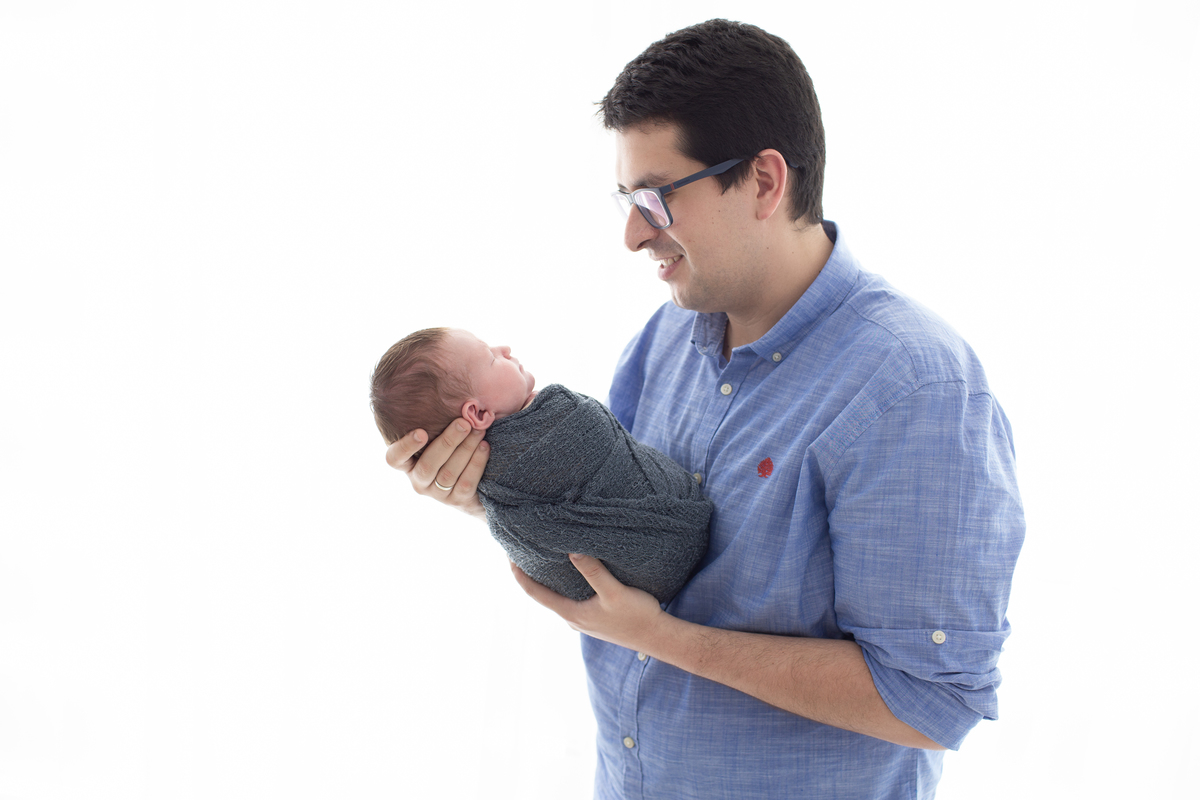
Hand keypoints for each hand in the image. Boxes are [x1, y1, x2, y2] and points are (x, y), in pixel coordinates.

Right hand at [385, 418, 489, 519]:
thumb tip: (448, 396)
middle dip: (447, 441)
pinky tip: (484, 446)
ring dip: (466, 448)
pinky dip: (476, 462)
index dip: (405, 447)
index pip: (394, 459)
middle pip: (428, 465)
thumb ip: (437, 426)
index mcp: (408, 465)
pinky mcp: (458, 501)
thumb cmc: (453, 450)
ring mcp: (438, 494)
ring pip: (448, 473)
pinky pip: (466, 482)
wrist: (477, 485)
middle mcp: (419, 482)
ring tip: (478, 431)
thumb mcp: (440, 439)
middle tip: (463, 423)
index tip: (421, 432)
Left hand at [510, 554, 667, 651]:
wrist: (658, 638)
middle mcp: (573, 619)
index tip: (509, 557)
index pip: (536, 594)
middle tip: (522, 552)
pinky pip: (571, 599)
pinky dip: (564, 585)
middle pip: (543, 595)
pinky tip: (572, 574)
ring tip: (544, 559)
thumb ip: (593, 572)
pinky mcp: (595, 618)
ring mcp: (584, 620)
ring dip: (548, 580)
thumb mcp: (614, 592)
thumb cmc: (637, 617)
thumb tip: (571, 550)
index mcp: (572, 614)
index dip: (519, 576)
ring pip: (558, 598)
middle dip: (531, 575)